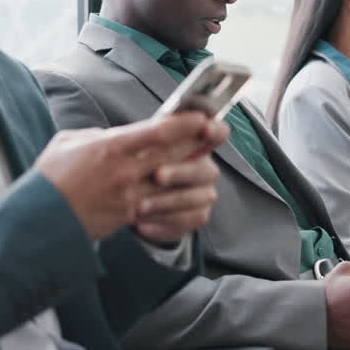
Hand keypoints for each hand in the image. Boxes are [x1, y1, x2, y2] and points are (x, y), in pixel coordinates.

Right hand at [34, 112, 223, 241]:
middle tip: (219, 131)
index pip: (158, 131)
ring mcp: (131, 198)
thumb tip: (119, 135)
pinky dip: (183, 203)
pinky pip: (169, 211)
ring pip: (179, 184)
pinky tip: (192, 196)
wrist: (39, 220)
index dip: (186, 122)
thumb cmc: (51, 177)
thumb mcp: (69, 142)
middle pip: (177, 154)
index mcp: (110, 147)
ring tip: (208, 163)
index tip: (203, 114)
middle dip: (201, 141)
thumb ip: (99, 135)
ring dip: (197, 172)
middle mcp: (126, 172)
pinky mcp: (131, 218)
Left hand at [133, 117, 229, 244]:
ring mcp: (203, 193)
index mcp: (194, 143)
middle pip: (206, 169)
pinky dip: (165, 221)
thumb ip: (151, 135)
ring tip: (141, 206)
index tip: (205, 129)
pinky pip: (189, 220)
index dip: (215, 130)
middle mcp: (204, 168)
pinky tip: (142, 223)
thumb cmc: (137, 164)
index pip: (217, 132)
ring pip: (198, 197)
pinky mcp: (196, 216)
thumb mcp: (139, 145)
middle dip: (181, 172)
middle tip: (157, 175)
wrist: (132, 201)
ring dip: (168, 201)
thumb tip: (153, 126)